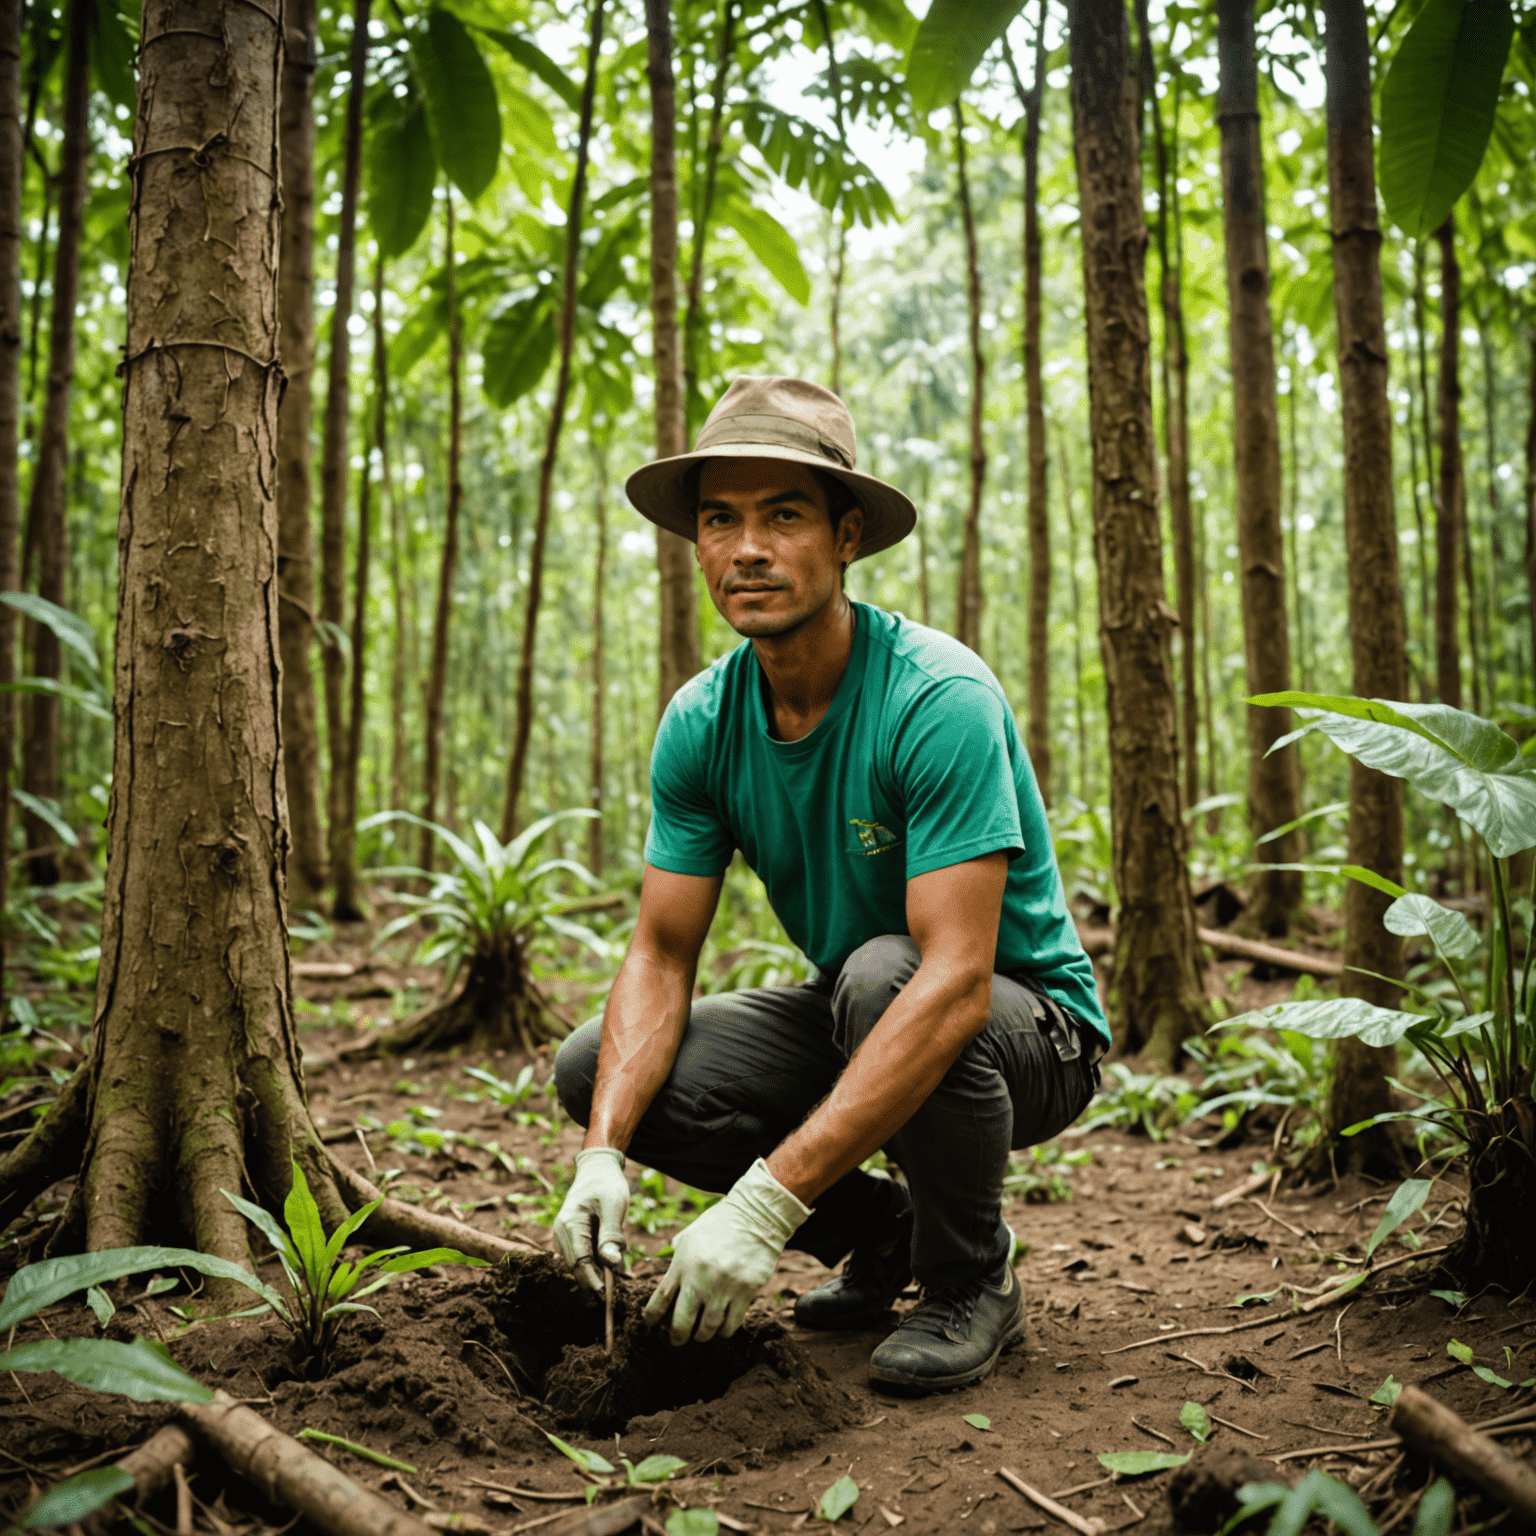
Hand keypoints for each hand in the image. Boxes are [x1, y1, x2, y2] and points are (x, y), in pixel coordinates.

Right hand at [553, 1147, 629, 1291]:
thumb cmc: (607, 1184)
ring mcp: (564, 1236)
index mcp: (570, 1224)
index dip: (592, 1280)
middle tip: (617, 1289)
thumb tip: (611, 1263)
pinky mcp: (572, 1238)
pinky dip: (597, 1263)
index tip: (605, 1296)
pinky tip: (614, 1263)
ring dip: (598, 1271)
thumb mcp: (614, 1205)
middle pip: (577, 1267)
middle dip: (596, 1279)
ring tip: (620, 1274)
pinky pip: (583, 1256)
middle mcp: (561, 1233)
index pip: (579, 1261)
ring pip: (581, 1264)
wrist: (597, 1168)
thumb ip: (611, 1234)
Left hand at [643, 1158, 809, 1344]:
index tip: (650, 1324)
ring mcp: (723, 1287)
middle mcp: (700, 1278)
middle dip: (676, 1336)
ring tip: (701, 1333)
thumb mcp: (690, 1235)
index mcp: (683, 1263)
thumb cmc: (719, 1224)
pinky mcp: (745, 1292)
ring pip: (707, 1329)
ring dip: (702, 1335)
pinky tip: (722, 1326)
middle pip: (681, 1323)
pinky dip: (724, 1330)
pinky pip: (731, 1325)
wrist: (755, 1215)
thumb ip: (676, 1258)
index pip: (660, 1300)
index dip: (652, 1317)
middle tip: (677, 1339)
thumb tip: (668, 1280)